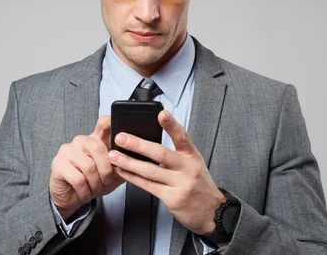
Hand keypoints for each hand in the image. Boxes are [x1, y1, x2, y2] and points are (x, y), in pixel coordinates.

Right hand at [49, 115, 124, 219]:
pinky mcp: (58, 164)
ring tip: (94, 189)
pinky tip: (85, 192)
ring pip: (89, 166)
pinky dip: (85, 191)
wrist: (72, 197)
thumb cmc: (93, 182)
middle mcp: (81, 141)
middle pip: (98, 148)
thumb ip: (125, 165)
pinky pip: (78, 178)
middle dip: (106, 171)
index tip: (120, 123)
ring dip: (95, 184)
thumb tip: (140, 160)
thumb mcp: (114, 175)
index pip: (103, 124)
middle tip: (106, 182)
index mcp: (96, 140)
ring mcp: (67, 150)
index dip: (111, 121)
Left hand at [108, 110, 225, 234]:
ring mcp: (180, 184)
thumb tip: (149, 141)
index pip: (182, 136)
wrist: (212, 212)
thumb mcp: (194, 164)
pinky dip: (132, 177)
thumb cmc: (199, 185)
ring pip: (150, 170)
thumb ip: (177, 153)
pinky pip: (148, 186)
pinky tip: (122, 171)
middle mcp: (187, 168)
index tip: (161, 113)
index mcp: (192, 156)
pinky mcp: (172, 198)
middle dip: (138, 144)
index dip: (171, 124)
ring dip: (129, 162)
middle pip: (160, 153)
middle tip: (121, 137)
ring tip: (114, 155)